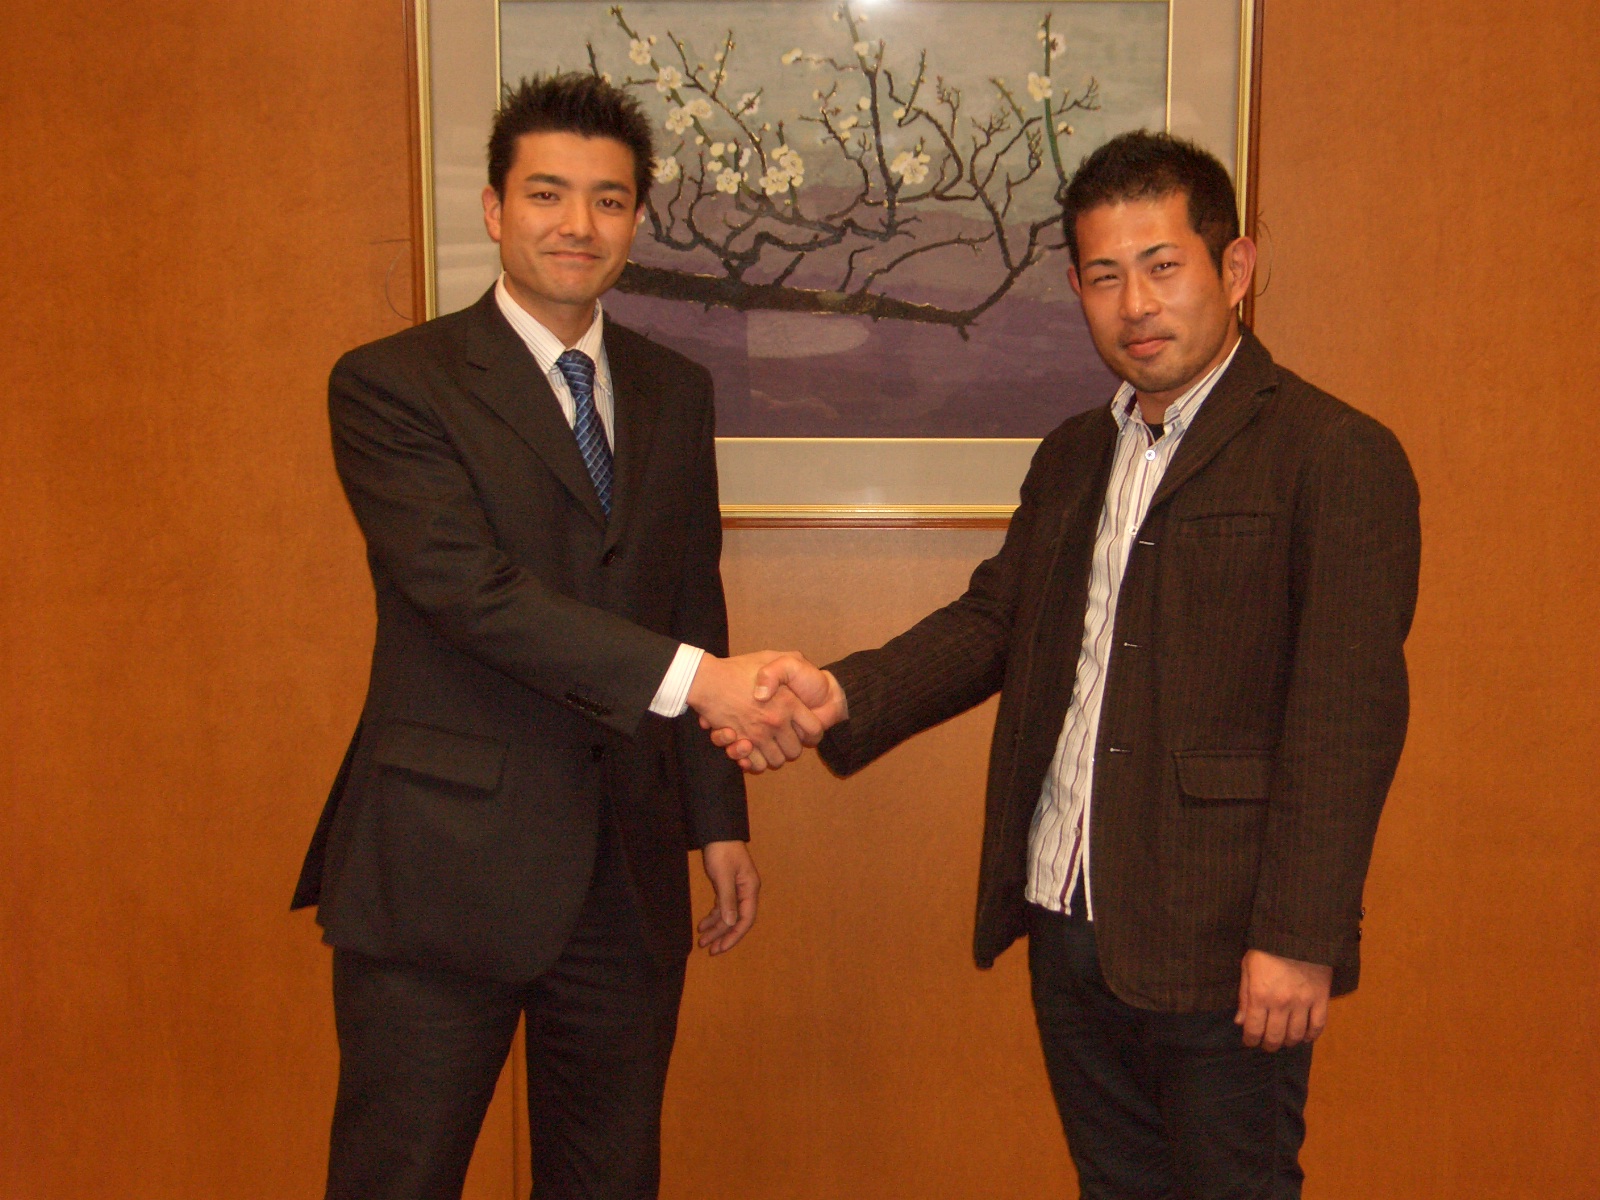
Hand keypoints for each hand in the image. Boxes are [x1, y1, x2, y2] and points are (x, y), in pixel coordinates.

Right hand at [687, 651, 823, 771]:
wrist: (705, 680)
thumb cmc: (739, 668)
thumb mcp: (771, 657)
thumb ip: (790, 665)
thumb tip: (801, 682)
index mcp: (789, 703)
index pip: (815, 731)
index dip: (812, 733)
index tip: (804, 729)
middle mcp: (776, 722)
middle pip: (795, 751)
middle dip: (790, 747)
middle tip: (783, 738)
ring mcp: (758, 735)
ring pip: (777, 761)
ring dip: (773, 756)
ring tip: (767, 744)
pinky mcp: (741, 744)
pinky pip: (756, 765)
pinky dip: (754, 761)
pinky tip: (751, 749)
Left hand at [697, 840, 758, 954]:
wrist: (717, 831)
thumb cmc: (722, 851)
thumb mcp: (723, 876)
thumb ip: (727, 900)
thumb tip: (731, 923)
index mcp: (749, 890)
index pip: (745, 920)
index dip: (734, 936)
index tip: (720, 948)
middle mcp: (746, 892)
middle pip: (736, 920)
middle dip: (723, 935)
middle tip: (709, 949)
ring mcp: (737, 889)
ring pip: (728, 915)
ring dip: (716, 928)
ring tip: (702, 940)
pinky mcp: (727, 886)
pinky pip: (722, 906)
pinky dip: (713, 916)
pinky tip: (702, 924)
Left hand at [1235, 948, 1332, 1050]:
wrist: (1297, 932)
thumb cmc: (1267, 947)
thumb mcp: (1248, 967)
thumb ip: (1244, 996)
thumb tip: (1240, 1022)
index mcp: (1260, 995)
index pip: (1254, 1029)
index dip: (1250, 1040)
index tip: (1250, 1042)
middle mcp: (1281, 1003)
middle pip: (1275, 1037)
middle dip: (1269, 1045)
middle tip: (1267, 1045)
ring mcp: (1303, 1002)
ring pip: (1296, 1035)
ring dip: (1289, 1042)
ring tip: (1284, 1040)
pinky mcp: (1321, 998)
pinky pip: (1318, 1025)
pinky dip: (1312, 1035)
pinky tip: (1305, 1037)